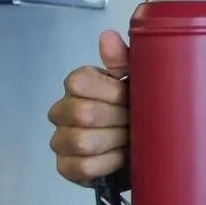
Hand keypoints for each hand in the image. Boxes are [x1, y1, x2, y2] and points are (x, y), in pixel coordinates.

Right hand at [47, 30, 129, 185]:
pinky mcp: (66, 168)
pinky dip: (109, 163)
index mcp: (77, 84)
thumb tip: (108, 36)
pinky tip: (122, 157)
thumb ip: (123, 59)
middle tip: (136, 121)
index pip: (79, 83)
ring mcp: (61, 141)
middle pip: (83, 113)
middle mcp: (61, 111)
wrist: (144, 146)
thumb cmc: (137, 108)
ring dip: (116, 141)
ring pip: (83, 141)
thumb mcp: (137, 80)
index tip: (132, 97)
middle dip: (119, 119)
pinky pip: (84, 166)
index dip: (112, 93)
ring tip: (131, 138)